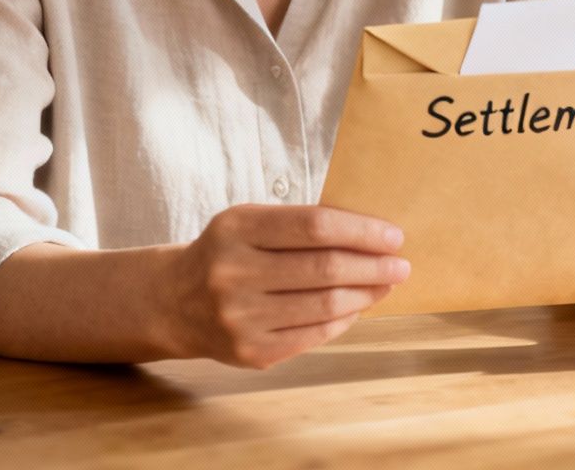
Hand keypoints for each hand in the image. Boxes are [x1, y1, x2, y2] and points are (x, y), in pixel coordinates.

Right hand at [168, 204, 408, 368]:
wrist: (174, 302)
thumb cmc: (227, 253)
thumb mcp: (248, 223)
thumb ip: (299, 225)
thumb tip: (371, 237)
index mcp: (236, 229)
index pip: (315, 226)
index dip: (362, 232)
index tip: (393, 237)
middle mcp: (233, 273)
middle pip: (325, 269)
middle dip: (373, 267)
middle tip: (401, 265)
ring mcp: (240, 318)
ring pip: (325, 305)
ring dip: (366, 294)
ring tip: (385, 284)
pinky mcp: (251, 352)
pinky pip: (314, 335)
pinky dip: (344, 319)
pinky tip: (357, 307)